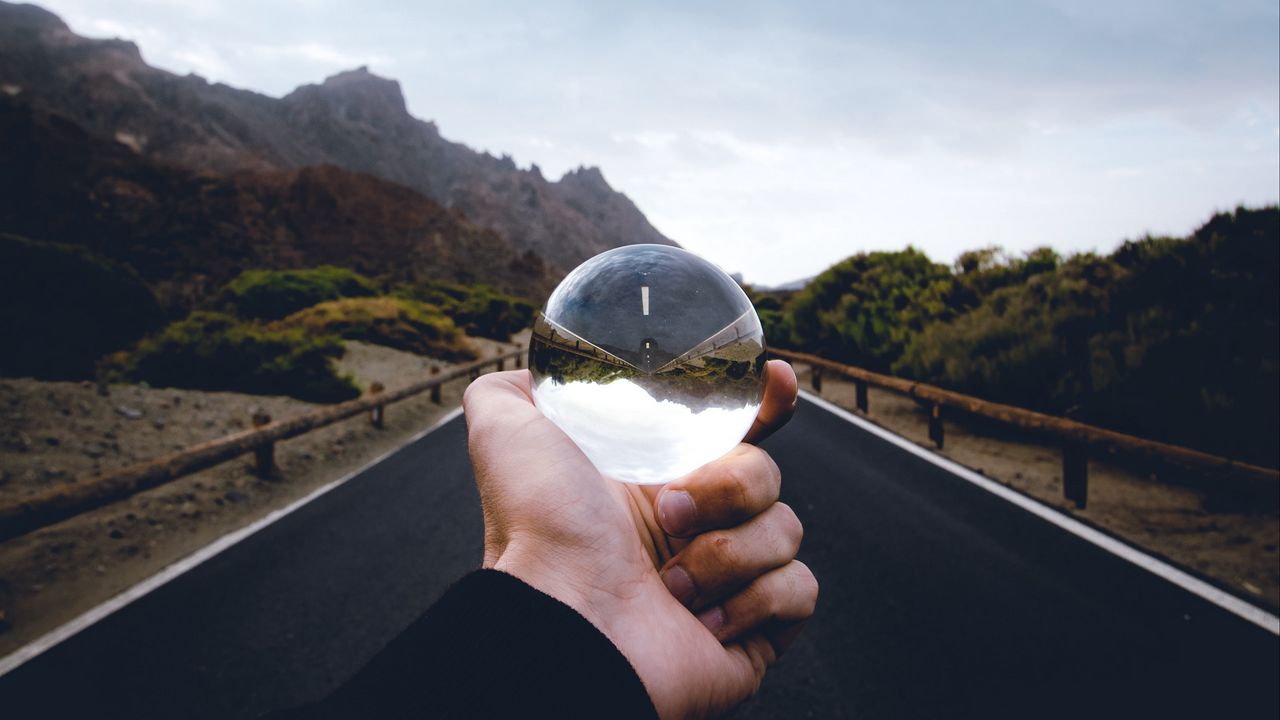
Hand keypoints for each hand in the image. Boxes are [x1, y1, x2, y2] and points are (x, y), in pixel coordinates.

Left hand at [463, 361, 816, 718]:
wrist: (562, 621)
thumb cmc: (536, 532)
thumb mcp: (508, 435)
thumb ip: (510, 393)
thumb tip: (532, 374)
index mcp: (654, 482)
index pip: (735, 430)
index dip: (765, 402)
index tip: (774, 379)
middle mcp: (695, 529)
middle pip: (765, 474)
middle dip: (728, 486)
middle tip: (670, 513)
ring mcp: (728, 583)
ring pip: (787, 528)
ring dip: (729, 552)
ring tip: (670, 581)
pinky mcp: (754, 633)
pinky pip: (800, 589)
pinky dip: (755, 600)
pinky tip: (701, 618)